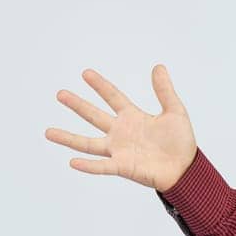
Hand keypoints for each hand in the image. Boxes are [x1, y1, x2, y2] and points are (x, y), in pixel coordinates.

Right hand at [44, 65, 197, 192]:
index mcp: (133, 117)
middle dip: (78, 105)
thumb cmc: (181, 142)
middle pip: (94, 116)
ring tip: (48, 132)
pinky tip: (72, 162)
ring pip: (87, 143)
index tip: (86, 73)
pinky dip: (88, 165)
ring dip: (68, 138)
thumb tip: (158, 67)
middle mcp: (121, 132)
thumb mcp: (175, 112)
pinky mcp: (122, 166)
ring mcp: (119, 150)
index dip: (100, 85)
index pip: (113, 97)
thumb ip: (165, 91)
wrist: (187, 168)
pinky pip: (101, 166)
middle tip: (60, 93)